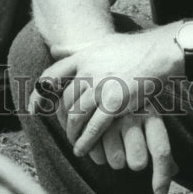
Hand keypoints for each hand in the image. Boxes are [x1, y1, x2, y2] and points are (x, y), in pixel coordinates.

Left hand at [29, 29, 176, 156]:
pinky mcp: (115, 102)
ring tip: (74, 143)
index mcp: (82, 57)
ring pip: (77, 116)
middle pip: (66, 101)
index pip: (51, 76)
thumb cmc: (131, 49)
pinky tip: (82, 150)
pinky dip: (85, 141)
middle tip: (67, 130)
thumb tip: (53, 48)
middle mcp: (88, 71)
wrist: (157, 53)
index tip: (35, 108)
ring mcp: (101, 87)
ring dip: (72, 133)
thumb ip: (76, 48)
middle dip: (63, 119)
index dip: (39, 94)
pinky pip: (94, 127)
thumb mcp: (100, 43)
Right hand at [84, 110, 178, 193]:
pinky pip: (95, 155)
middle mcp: (132, 115)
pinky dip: (95, 152)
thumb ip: (162, 145)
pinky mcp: (90, 121)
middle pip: (138, 162)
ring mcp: (110, 118)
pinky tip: (97, 138)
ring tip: (112, 140)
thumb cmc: (133, 109)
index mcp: (152, 115)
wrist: (105, 78)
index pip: (161, 150)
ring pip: (116, 162)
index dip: (162, 175)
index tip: (159, 192)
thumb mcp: (150, 120)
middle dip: (135, 162)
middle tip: (131, 150)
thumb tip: (176, 171)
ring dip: (114, 157)